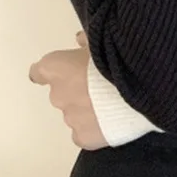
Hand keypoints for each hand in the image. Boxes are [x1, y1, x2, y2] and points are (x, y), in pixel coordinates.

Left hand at [28, 31, 108, 150]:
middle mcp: (58, 95)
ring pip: (75, 113)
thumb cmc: (117, 57)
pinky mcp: (84, 137)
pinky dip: (94, 127)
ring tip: (114, 102)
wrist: (136, 87)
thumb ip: (87, 41)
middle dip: (78, 89)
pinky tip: (112, 121)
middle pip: (62, 93)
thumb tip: (80, 40)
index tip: (61, 70)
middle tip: (101, 84)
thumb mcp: (103, 39)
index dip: (50, 71)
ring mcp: (70, 119)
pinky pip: (84, 133)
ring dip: (88, 107)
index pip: (40, 71)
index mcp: (57, 68)